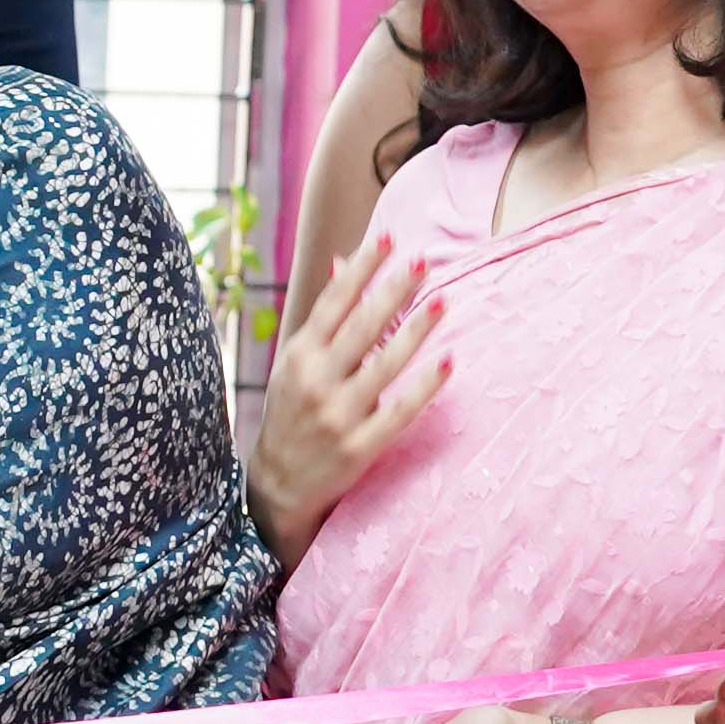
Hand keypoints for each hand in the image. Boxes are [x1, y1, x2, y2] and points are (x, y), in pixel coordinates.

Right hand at [243, 233, 447, 559]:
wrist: (277, 485)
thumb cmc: (292, 413)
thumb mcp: (295, 363)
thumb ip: (323, 319)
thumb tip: (342, 264)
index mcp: (298, 356)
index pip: (333, 303)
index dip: (360, 270)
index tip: (387, 238)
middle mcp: (316, 382)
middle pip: (361, 327)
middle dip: (392, 291)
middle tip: (423, 261)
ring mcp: (338, 415)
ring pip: (385, 365)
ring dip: (416, 331)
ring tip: (442, 300)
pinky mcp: (359, 447)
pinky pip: (400, 411)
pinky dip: (425, 386)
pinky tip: (448, 361)